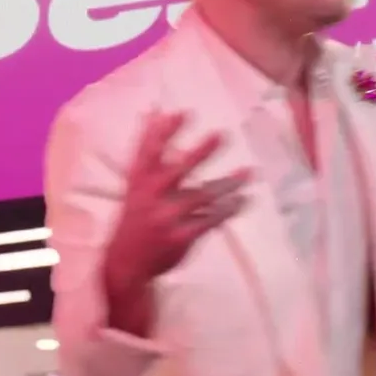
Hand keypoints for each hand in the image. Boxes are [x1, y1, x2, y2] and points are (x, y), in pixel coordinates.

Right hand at [107, 111, 249, 283]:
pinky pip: (209, 220)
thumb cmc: (135, 216)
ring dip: (228, 184)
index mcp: (137, 180)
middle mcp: (150, 196)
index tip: (182, 113)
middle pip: (178, 170)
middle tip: (222, 135)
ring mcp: (166, 217)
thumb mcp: (134, 184)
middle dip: (200, 153)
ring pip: (202, 196)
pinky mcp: (180, 237)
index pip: (147, 152)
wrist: (126, 263)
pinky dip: (227, 210)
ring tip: (249, 171)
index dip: (163, 132)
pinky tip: (243, 200)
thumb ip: (147, 151)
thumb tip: (156, 112)